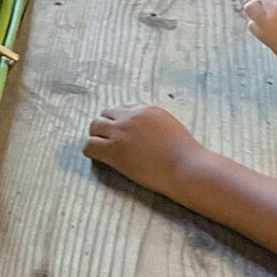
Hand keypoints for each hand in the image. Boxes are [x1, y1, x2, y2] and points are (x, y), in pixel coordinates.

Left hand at [84, 105, 202, 196]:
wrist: (186, 167)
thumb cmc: (185, 155)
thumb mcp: (170, 128)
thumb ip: (154, 125)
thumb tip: (147, 134)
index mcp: (146, 110)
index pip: (123, 109)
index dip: (120, 121)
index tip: (121, 132)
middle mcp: (131, 116)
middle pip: (106, 114)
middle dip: (104, 125)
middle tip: (105, 138)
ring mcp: (121, 132)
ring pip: (95, 126)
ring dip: (96, 135)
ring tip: (98, 146)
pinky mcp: (114, 150)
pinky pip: (91, 145)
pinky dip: (90, 150)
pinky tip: (95, 157)